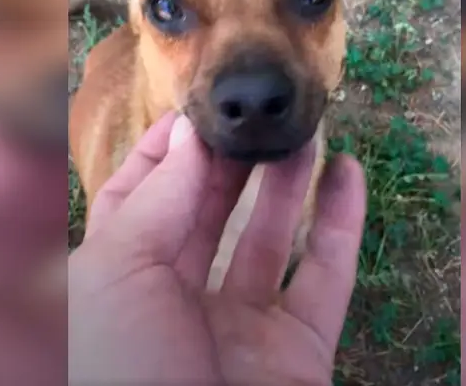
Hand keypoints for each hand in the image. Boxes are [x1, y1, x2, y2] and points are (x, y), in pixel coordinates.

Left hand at [69, 112, 367, 385]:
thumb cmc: (133, 377)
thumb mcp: (118, 276)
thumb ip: (156, 200)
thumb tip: (185, 134)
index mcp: (123, 285)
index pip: (142, 199)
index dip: (167, 150)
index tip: (200, 106)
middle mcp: (180, 301)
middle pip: (210, 211)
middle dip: (233, 159)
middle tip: (261, 111)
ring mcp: (242, 325)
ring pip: (270, 235)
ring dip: (290, 180)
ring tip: (307, 129)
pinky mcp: (299, 348)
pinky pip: (325, 275)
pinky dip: (341, 223)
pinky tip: (347, 174)